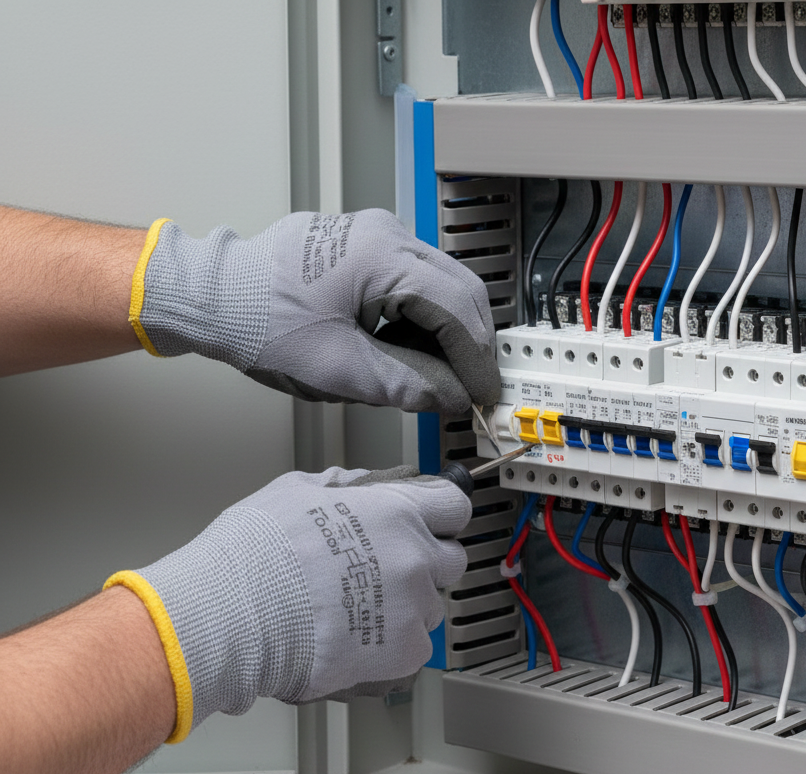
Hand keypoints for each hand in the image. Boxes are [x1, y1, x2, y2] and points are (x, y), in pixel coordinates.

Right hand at [105, 466, 470, 740]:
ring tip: (358, 611)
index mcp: (394, 511)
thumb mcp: (295, 491)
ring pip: (431, 606)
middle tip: (387, 572)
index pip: (453, 505)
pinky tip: (357, 640)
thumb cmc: (254, 555)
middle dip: (426, 563)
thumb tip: (360, 484)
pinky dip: (393, 647)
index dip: (440, 514)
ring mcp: (413, 607)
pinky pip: (415, 647)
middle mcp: (414, 556)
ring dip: (407, 607)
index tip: (432, 523)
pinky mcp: (405, 651)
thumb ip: (342, 486)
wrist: (234, 616)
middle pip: (451, 559)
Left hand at [131, 211, 500, 413]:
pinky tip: (408, 350)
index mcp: (384, 256)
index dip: (477, 359)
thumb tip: (450, 398)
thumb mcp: (338, 369)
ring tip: (433, 375)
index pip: (458, 309)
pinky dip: (422, 318)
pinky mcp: (365, 246)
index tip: (485, 394)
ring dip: (445, 331)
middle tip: (470, 388)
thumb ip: (406, 386)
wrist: (211, 295)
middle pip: (460, 289)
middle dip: (469, 343)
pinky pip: (415, 280)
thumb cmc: (256, 319)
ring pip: (441, 284)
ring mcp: (376, 235)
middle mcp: (387, 234)